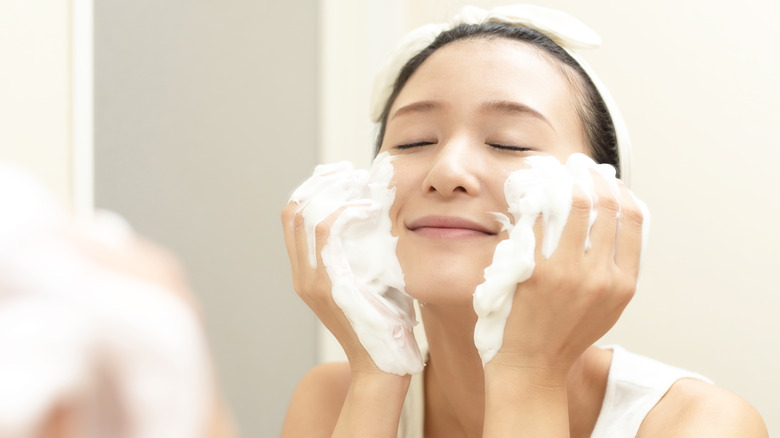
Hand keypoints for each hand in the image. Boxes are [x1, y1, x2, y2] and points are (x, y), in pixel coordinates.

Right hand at [282, 157, 422, 375]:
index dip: (312, 188)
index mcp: (308, 274)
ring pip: (304, 216)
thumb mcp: (374, 279)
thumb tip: (383, 216)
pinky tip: (368, 209)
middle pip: (292, 211)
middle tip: (350, 172)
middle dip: (320, 183)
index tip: (341, 173)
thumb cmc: (388, 325)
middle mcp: (303, 276)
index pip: (294, 218)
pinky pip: (327, 233)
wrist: (385, 366)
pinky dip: (346, 211)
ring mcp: (312, 281)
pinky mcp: (329, 284)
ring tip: (360, 184)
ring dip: (333, 192)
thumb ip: (368, 250)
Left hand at [488, 172, 644, 378]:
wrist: (531, 368)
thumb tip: (606, 219)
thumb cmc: (564, 337)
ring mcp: (566, 272)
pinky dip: (536, 201)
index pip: (634, 219)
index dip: (620, 191)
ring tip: (556, 171)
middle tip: (580, 164)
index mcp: (623, 283)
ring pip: (573, 206)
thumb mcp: (605, 307)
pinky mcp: (533, 271)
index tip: (608, 178)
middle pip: (606, 205)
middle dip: (594, 177)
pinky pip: (538, 222)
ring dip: (566, 181)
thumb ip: (611, 269)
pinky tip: (532, 193)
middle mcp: (600, 276)